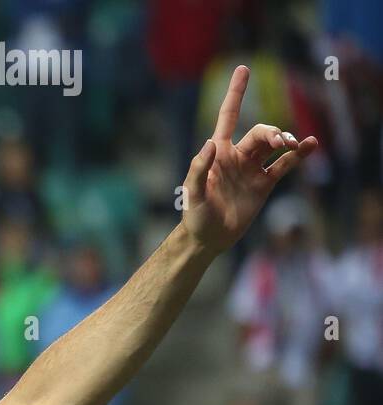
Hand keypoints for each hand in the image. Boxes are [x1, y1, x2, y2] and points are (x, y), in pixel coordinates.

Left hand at [181, 66, 317, 255]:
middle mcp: (237, 156)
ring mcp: (252, 169)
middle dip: (273, 133)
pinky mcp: (264, 184)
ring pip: (274, 145)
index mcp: (218, 153)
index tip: (242, 69)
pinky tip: (310, 146)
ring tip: (293, 145)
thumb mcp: (192, 194)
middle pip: (260, 133)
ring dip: (287, 140)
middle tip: (281, 142)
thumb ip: (199, 169)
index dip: (236, 93)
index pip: (228, 116)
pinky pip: (284, 164)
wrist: (208, 238)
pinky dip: (298, 155)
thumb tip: (211, 143)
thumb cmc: (195, 215)